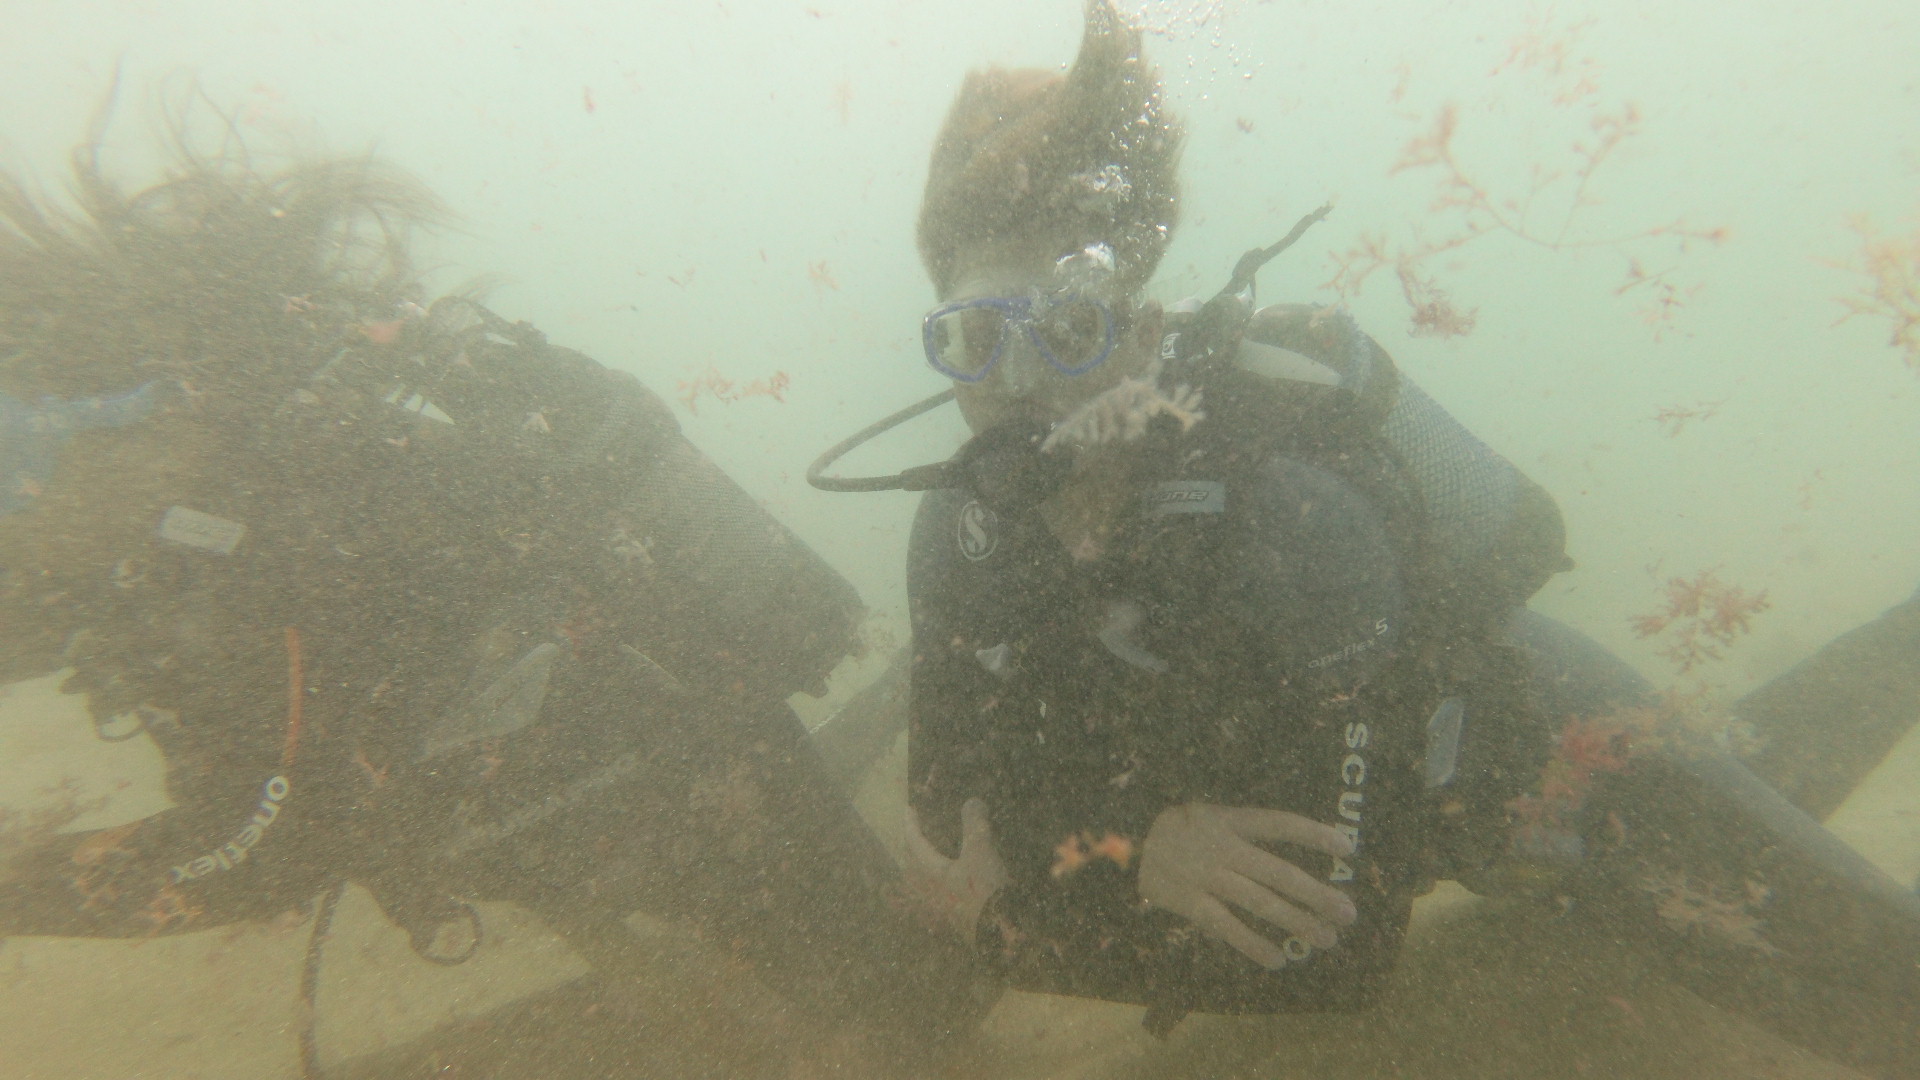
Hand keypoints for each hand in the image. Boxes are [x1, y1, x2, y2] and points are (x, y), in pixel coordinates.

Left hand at [901, 798, 1010, 937]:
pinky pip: (940, 894)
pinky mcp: (956, 919)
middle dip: (913, 847)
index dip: (911, 824)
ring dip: (925, 866)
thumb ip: (975, 824)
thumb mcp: (981, 851)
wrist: (1001, 935)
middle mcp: (930, 891)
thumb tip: (972, 802)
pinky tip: (956, 880)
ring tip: (934, 855)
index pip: (914, 843)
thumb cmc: (983, 891)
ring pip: (925, 882)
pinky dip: (942, 881)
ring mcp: (942, 908)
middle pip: (913, 866)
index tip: (908, 810)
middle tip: (916, 834)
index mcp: (930, 872)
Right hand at [1138, 802, 1357, 968]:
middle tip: (1348, 913)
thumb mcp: (1205, 812)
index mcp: (1229, 820)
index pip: (1280, 825)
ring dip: (1296, 922)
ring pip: (1260, 903)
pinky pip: (1226, 926)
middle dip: (1317, 894)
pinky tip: (1278, 959)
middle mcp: (1222, 848)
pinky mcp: (1188, 901)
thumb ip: (1241, 830)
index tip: (1347, 848)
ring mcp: (1206, 876)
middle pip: (1279, 873)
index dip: (1314, 835)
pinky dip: (1253, 944)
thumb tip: (1286, 857)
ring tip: (1325, 938)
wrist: (1119, 841)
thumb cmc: (1173, 828)